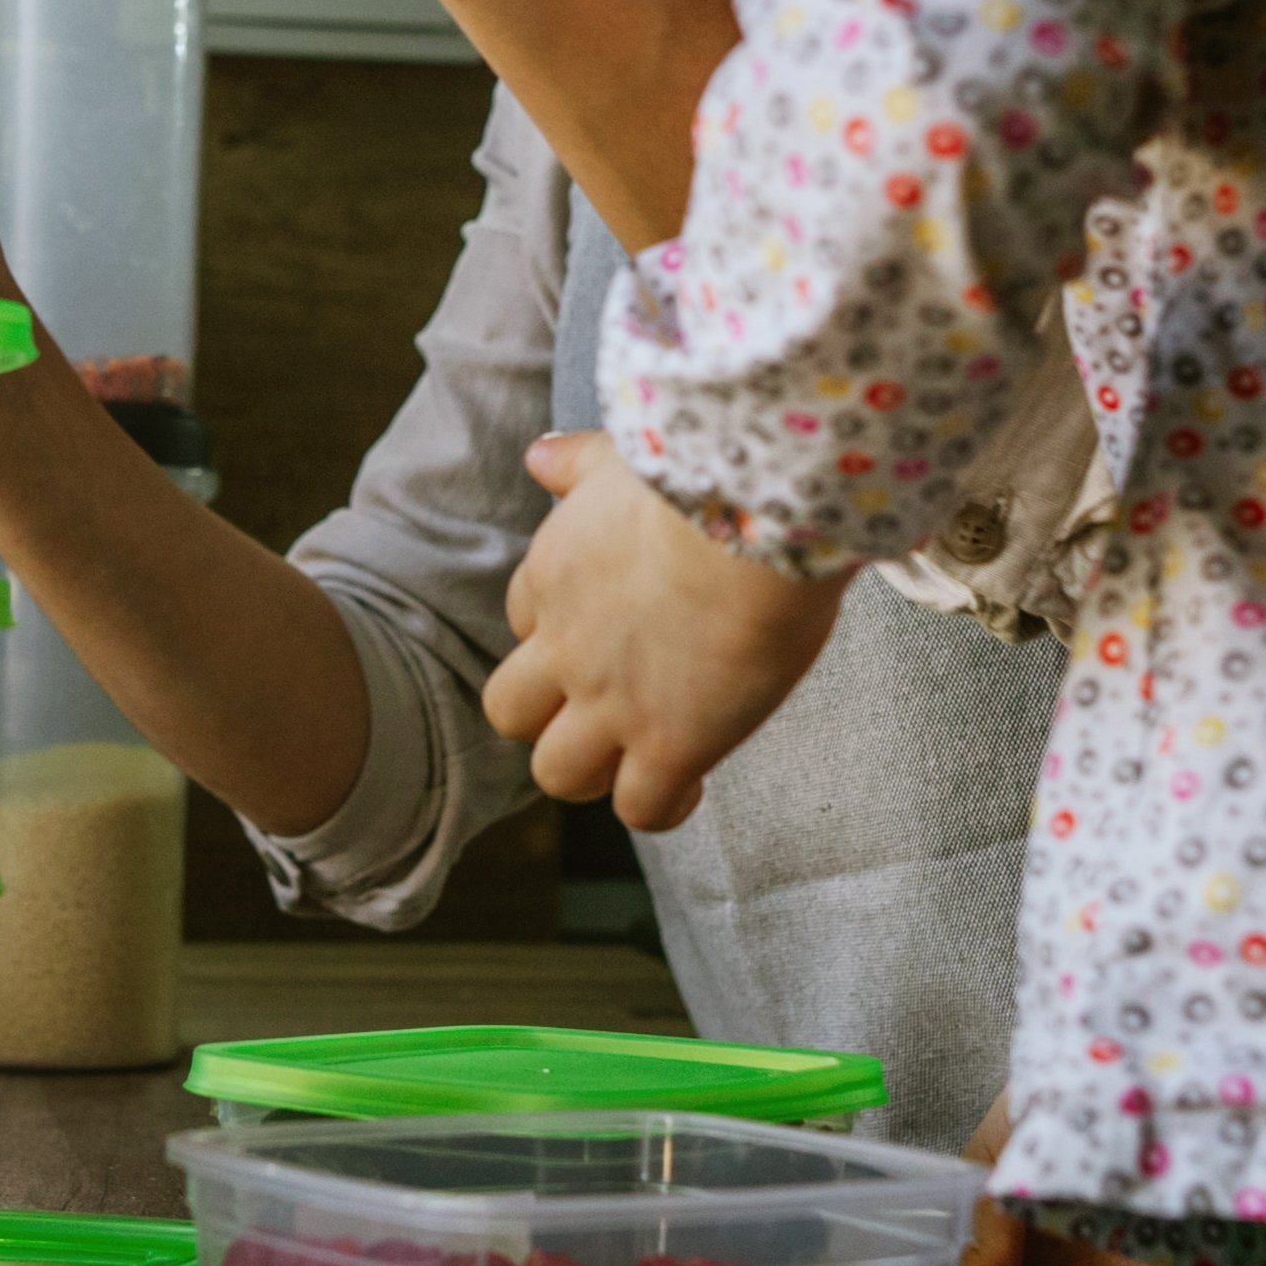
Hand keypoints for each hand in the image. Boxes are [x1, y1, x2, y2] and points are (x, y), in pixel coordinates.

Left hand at [482, 430, 844, 832]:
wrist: (754, 512)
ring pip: (557, 774)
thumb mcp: (623, 458)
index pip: (524, 622)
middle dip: (547, 718)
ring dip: (593, 772)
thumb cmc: (702, 474)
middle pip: (510, 712)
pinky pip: (641, 810)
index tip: (606, 633)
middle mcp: (567, 648)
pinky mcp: (670, 745)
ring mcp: (612, 704)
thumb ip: (577, 464)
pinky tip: (692, 785)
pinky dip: (662, 807)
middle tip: (606, 710)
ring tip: (644, 759)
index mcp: (554, 576)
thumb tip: (539, 456)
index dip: (557, 635)